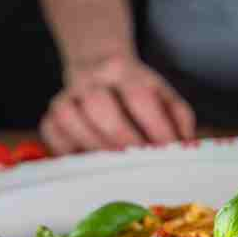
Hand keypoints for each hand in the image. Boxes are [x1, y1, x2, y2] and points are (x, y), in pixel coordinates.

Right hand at [40, 55, 195, 152]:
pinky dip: (67, 151)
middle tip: (138, 161)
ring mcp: (66, 96)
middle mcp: (90, 79)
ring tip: (113, 167)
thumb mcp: (163, 95)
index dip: (155, 126)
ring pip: (69, 117)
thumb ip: (178, 119)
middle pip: (99, 104)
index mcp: (123, 70)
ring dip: (92, 145)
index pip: (139, 96)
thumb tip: (186, 147)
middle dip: (121, 137)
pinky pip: (52, 133)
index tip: (168, 150)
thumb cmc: (137, 93)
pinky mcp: (51, 116)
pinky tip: (87, 164)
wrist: (97, 70)